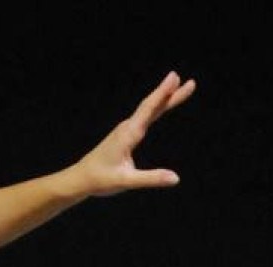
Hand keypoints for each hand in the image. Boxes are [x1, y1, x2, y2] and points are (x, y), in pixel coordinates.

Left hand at [71, 72, 196, 197]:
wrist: (82, 178)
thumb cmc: (101, 179)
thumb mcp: (126, 181)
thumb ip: (151, 178)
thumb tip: (175, 178)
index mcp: (128, 134)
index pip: (149, 109)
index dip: (162, 93)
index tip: (175, 78)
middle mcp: (128, 127)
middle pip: (153, 106)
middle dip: (171, 93)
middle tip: (190, 82)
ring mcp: (126, 129)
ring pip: (150, 109)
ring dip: (166, 98)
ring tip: (181, 88)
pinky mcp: (126, 134)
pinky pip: (145, 116)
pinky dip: (157, 107)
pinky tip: (162, 105)